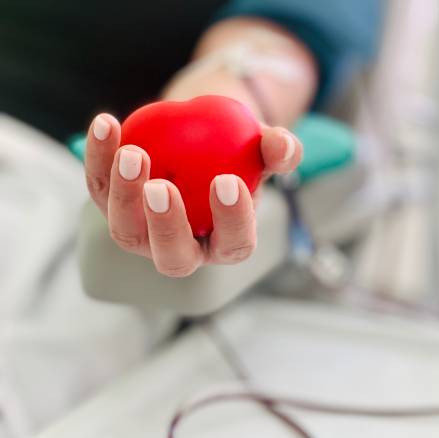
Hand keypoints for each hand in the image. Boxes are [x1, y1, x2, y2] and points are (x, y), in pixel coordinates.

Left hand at [84, 112, 302, 276]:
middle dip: (165, 225)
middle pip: (172, 256)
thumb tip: (282, 147)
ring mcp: (143, 233)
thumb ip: (279, 149)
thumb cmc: (239, 151)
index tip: (228, 182)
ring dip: (124, 195)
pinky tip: (106, 123)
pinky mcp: (113, 206)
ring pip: (127, 231)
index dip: (232, 220)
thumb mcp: (263, 146)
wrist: (202, 139)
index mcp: (226, 243)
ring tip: (131, 152)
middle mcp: (183, 249)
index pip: (234, 243)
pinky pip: (99, 188)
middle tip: (162, 187)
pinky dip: (99, 157)